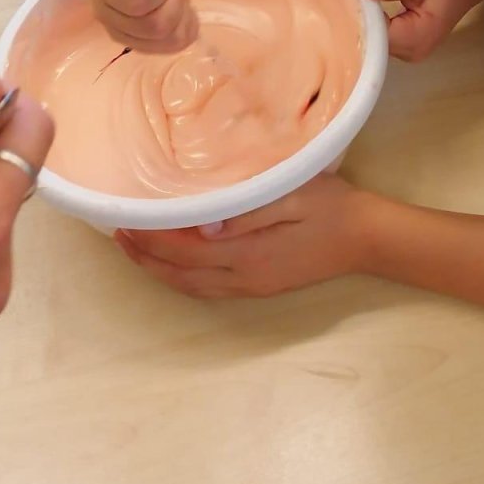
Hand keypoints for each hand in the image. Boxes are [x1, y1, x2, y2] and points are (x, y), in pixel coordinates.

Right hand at [89, 0, 197, 49]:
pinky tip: (179, 13)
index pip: (136, 3)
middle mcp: (103, 14)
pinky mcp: (137, 46)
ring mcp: (119, 34)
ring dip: (180, 15)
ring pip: (164, 39)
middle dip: (172, 2)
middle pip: (153, 26)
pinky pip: (171, 47)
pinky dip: (184, 29)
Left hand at [116, 174, 371, 298]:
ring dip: (159, 270)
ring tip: (135, 249)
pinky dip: (182, 276)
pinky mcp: (260, 286)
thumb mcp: (296, 196)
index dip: (152, 240)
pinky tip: (175, 262)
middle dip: (145, 259)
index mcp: (249, 255)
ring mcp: (252, 287)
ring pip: (192, 287)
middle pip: (181, 276)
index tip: (125, 220)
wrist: (368, 237)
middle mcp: (244, 279)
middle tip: (116, 236)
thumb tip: (205, 227)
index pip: (186, 252)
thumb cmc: (333, 207)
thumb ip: (250, 212)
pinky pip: (209, 288)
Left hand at [359, 0, 478, 61]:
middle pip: (374, 41)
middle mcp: (411, 52)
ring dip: (368, 21)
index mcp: (415, 38)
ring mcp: (409, 53)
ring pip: (376, 41)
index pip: (376, 34)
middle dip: (362, 18)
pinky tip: (368, 8)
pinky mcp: (407, 48)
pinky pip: (384, 39)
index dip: (361, 16)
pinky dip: (376, 24)